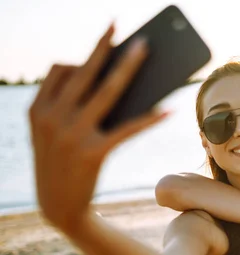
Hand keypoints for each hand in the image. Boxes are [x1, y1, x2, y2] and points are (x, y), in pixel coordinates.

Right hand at [29, 24, 167, 231]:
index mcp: (38, 110)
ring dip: (128, 66)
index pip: (59, 70)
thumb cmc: (62, 166)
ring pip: (106, 90)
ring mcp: (71, 135)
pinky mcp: (93, 153)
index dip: (82, 58)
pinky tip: (167, 109)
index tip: (103, 44)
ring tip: (144, 50)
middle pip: (83, 71)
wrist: (59, 208)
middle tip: (118, 25)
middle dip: (102, 45)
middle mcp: (51, 118)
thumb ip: (70, 107)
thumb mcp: (54, 135)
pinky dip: (149, 117)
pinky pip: (127, 127)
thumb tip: (114, 82)